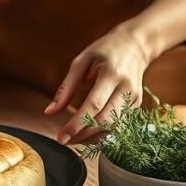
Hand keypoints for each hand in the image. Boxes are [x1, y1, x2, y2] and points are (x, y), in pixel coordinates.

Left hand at [45, 24, 150, 144]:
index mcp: (112, 75)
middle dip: (82, 135)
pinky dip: (101, 133)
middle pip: (104, 121)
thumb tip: (49, 111)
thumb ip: (66, 88)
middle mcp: (126, 89)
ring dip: (91, 137)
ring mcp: (134, 98)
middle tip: (64, 140)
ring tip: (73, 139)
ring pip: (112, 127)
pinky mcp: (136, 105)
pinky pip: (118, 124)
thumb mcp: (81, 61)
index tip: (61, 137)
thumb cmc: (105, 51)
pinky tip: (87, 134)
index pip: (93, 106)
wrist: (135, 45)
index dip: (76, 124)